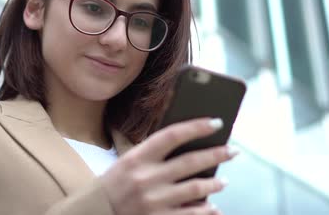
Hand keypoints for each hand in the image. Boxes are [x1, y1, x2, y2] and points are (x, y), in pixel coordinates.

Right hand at [99, 118, 237, 214]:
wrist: (95, 214)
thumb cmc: (115, 185)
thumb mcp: (128, 162)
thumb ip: (153, 154)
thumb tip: (189, 144)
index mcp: (137, 158)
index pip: (172, 135)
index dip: (197, 127)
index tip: (217, 123)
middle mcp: (146, 178)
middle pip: (190, 162)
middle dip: (217, 154)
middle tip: (233, 150)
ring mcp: (153, 202)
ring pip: (196, 189)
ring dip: (214, 184)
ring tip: (223, 181)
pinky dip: (206, 211)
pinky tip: (214, 207)